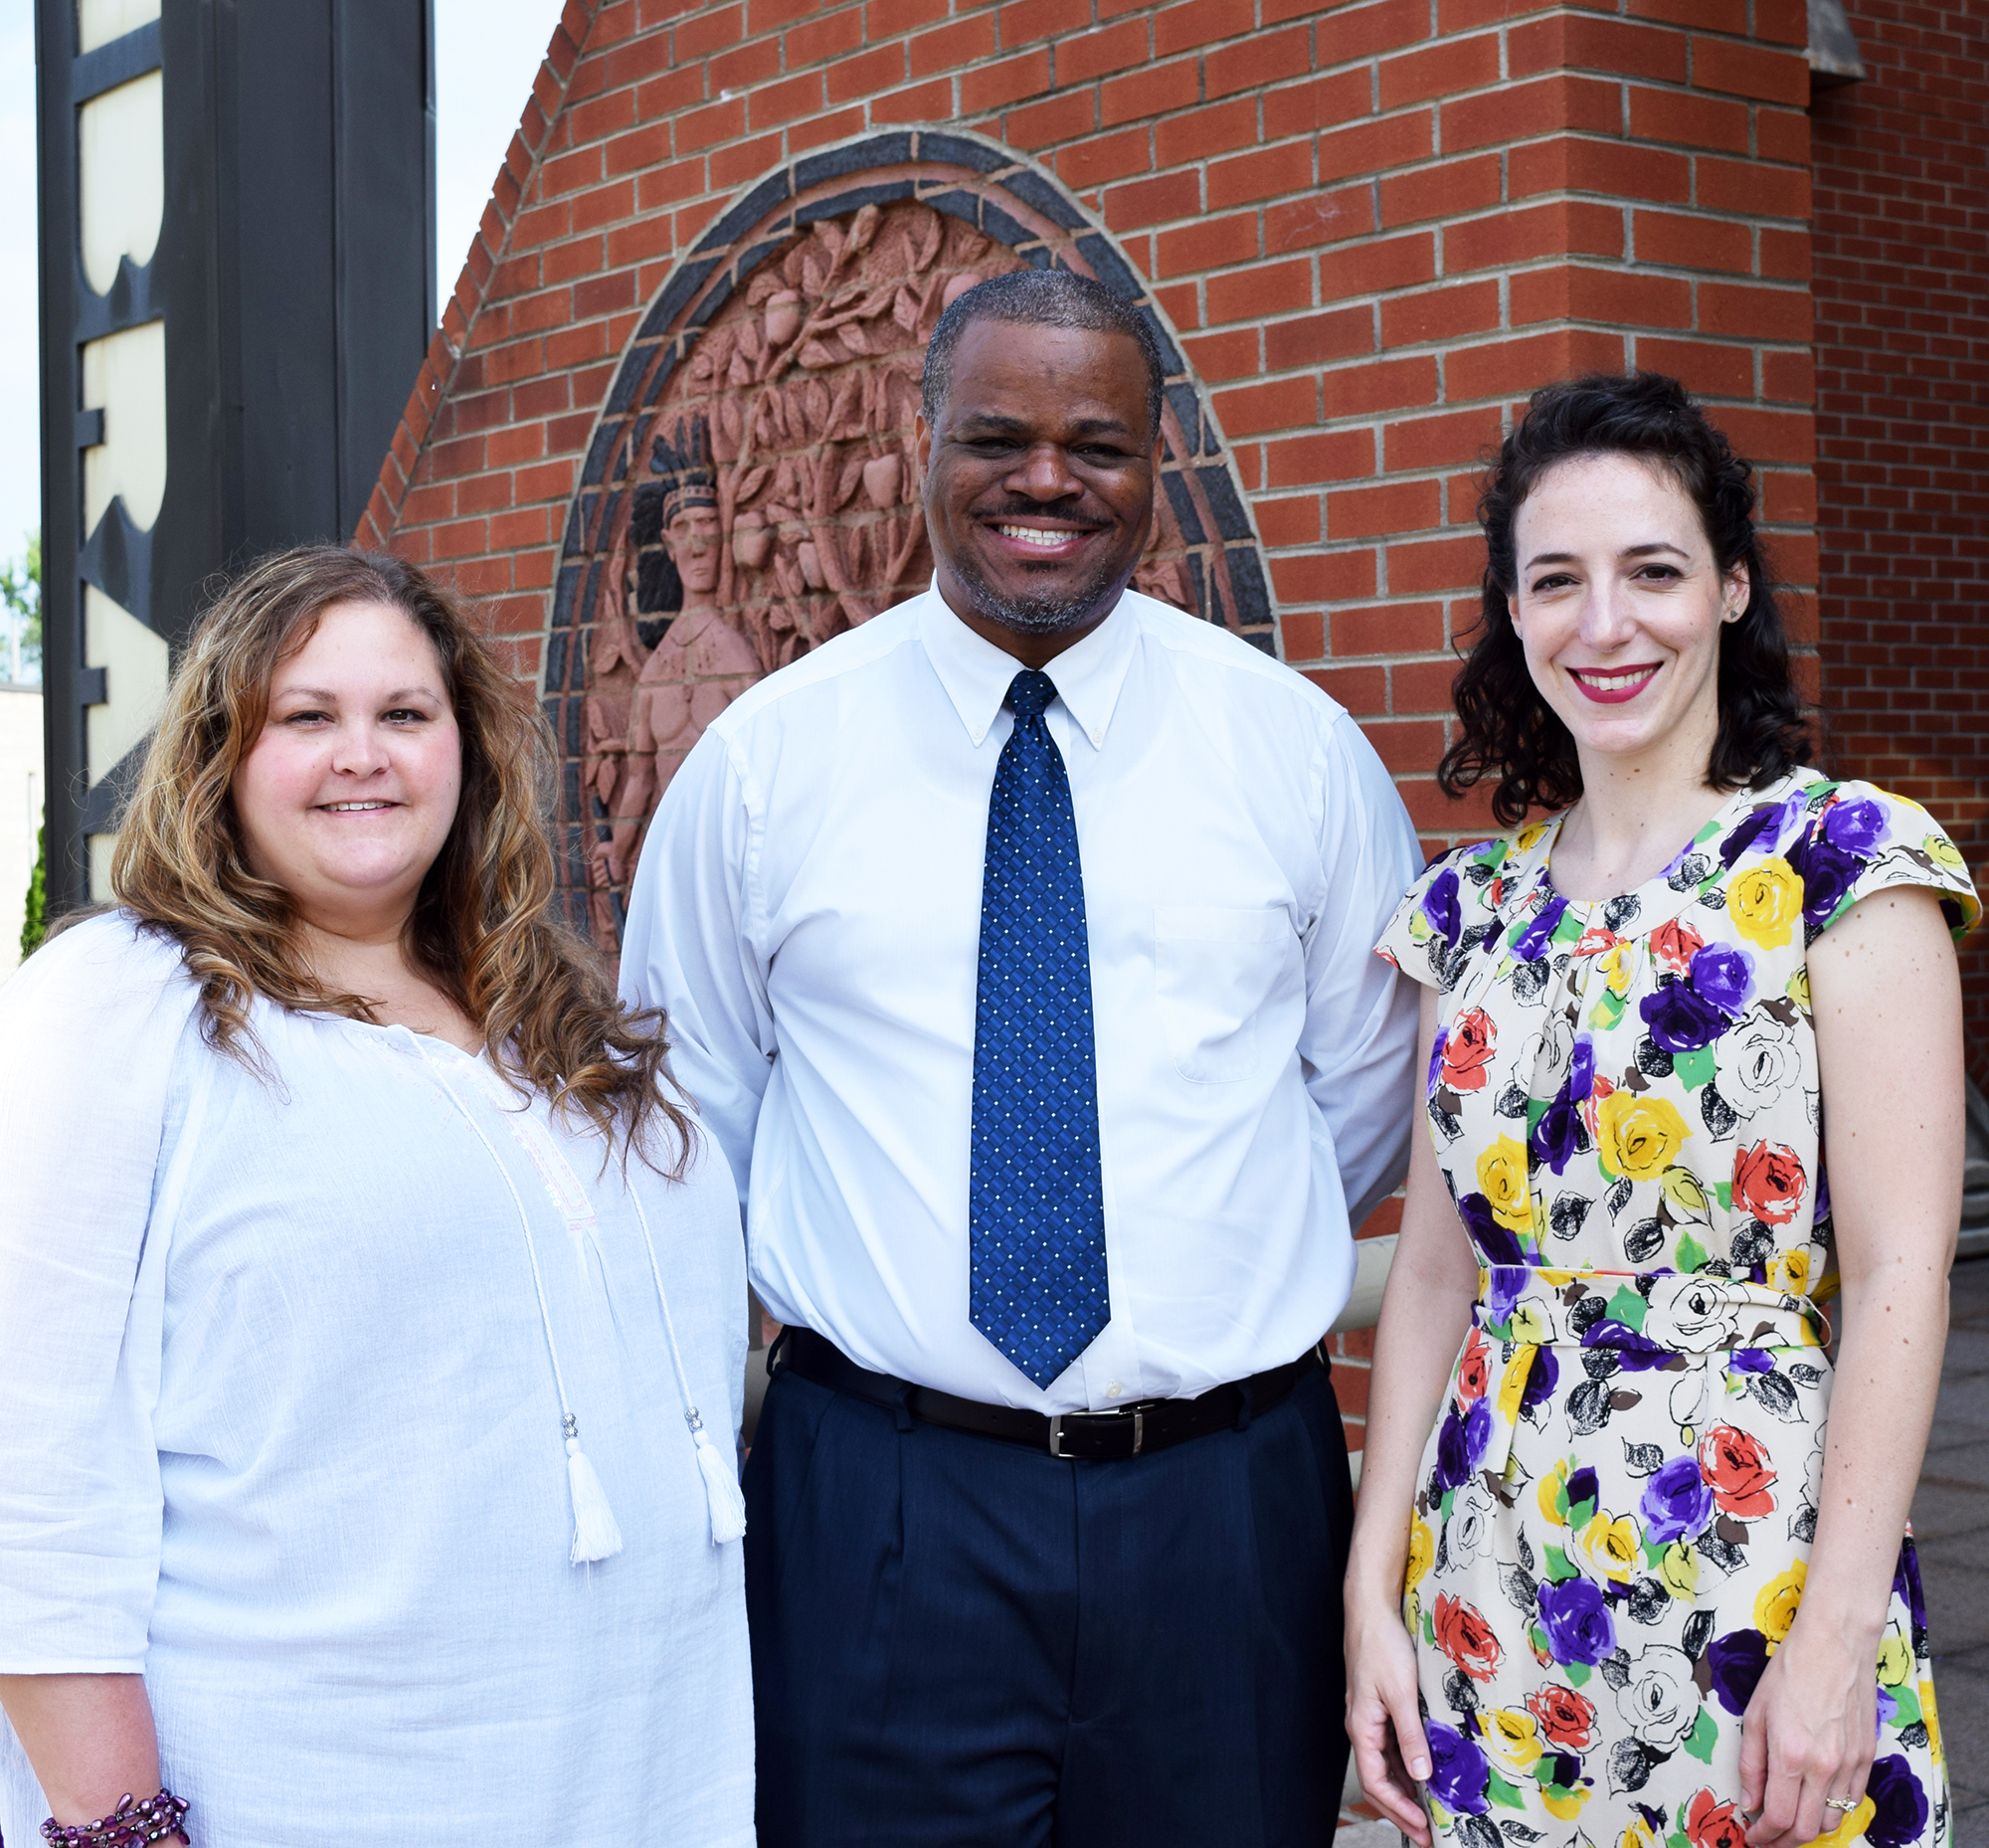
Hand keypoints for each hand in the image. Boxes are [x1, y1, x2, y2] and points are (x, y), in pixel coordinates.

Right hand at [1345, 1592, 1433, 1844]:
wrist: (1371, 1610)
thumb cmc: (1380, 1646)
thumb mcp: (1401, 1692)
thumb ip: (1410, 1735)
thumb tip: (1421, 1774)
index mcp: (1362, 1727)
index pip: (1375, 1782)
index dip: (1398, 1810)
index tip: (1422, 1829)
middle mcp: (1363, 1727)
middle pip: (1378, 1780)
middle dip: (1401, 1810)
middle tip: (1427, 1833)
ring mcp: (1371, 1717)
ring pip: (1385, 1766)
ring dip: (1405, 1791)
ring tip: (1429, 1811)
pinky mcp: (1380, 1706)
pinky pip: (1391, 1747)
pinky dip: (1406, 1766)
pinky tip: (1424, 1772)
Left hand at [1738, 1615, 1877, 1847]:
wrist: (1835, 1646)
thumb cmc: (1790, 1672)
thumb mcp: (1755, 1714)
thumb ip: (1751, 1764)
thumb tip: (1750, 1803)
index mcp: (1791, 1754)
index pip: (1779, 1818)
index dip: (1763, 1837)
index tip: (1752, 1838)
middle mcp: (1824, 1766)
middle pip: (1807, 1830)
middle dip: (1784, 1841)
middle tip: (1768, 1838)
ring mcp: (1850, 1765)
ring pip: (1833, 1821)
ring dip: (1809, 1829)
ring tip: (1789, 1821)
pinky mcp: (1867, 1759)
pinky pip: (1851, 1800)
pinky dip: (1831, 1810)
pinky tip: (1814, 1801)